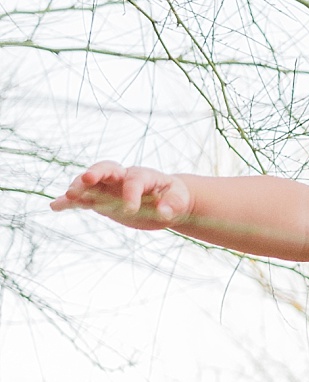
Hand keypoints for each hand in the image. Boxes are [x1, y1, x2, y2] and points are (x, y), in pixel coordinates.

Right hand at [50, 161, 192, 228]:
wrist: (166, 200)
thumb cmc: (175, 197)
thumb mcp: (179, 201)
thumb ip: (173, 205)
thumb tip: (165, 212)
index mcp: (142, 175)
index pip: (133, 180)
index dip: (130, 194)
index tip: (130, 210)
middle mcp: (122, 177)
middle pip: (105, 169)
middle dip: (95, 173)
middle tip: (87, 180)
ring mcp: (109, 188)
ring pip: (90, 183)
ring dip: (79, 187)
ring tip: (68, 196)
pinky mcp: (101, 200)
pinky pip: (84, 200)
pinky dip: (69, 203)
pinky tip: (55, 206)